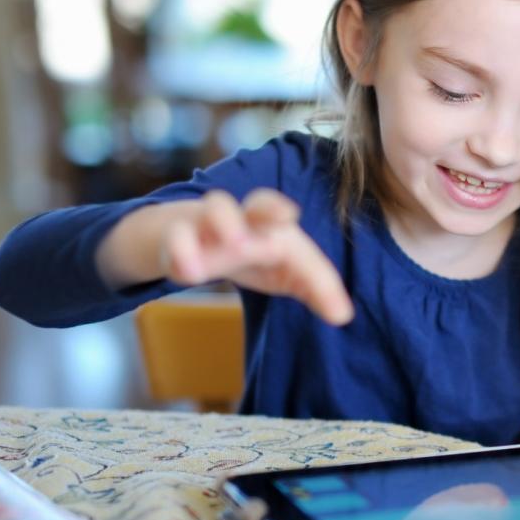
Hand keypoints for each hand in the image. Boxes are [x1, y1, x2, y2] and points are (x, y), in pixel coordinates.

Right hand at [161, 189, 353, 324]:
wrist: (190, 235)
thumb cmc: (253, 253)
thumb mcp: (285, 270)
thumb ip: (315, 289)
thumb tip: (343, 316)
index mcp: (275, 226)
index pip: (296, 236)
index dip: (310, 257)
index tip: (307, 247)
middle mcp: (246, 219)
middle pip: (259, 202)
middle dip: (271, 207)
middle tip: (286, 216)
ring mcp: (210, 224)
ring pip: (217, 208)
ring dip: (226, 222)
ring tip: (236, 244)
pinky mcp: (177, 237)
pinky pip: (177, 237)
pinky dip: (182, 249)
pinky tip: (188, 272)